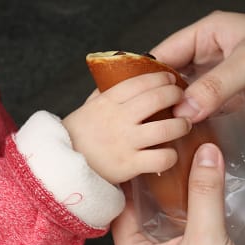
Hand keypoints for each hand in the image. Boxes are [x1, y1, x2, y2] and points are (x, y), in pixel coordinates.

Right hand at [62, 71, 187, 184]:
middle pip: (158, 99)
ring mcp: (125, 142)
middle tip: (181, 99)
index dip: (160, 77)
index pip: (140, 81)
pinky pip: (162, 158)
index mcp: (107, 101)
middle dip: (175, 95)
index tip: (170, 79)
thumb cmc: (76, 137)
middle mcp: (118, 118)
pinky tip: (170, 153)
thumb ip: (105, 93)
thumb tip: (120, 76)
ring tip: (183, 125)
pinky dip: (171, 155)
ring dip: (181, 125)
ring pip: (166, 128)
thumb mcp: (87, 108)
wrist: (61, 168)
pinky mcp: (129, 165)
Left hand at [112, 143, 244, 244]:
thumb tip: (206, 149)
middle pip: (138, 211)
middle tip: (163, 145)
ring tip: (181, 159)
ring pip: (158, 222)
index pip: (119, 204)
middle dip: (152, 181)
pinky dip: (184, 214)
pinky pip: (175, 234)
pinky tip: (198, 192)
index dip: (131, 172)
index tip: (142, 143)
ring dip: (170, 197)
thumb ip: (205, 191)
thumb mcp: (209, 238)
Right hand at [150, 11, 244, 140]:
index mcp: (209, 32)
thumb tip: (182, 112)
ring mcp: (224, 77)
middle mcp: (211, 52)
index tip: (129, 103)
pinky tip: (184, 140)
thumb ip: (216, 86)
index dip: (147, 76)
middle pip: (173, 76)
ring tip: (157, 137)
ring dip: (178, 114)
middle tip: (140, 127)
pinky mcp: (237, 98)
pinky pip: (208, 110)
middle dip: (160, 99)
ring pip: (189, 96)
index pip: (165, 53)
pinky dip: (197, 122)